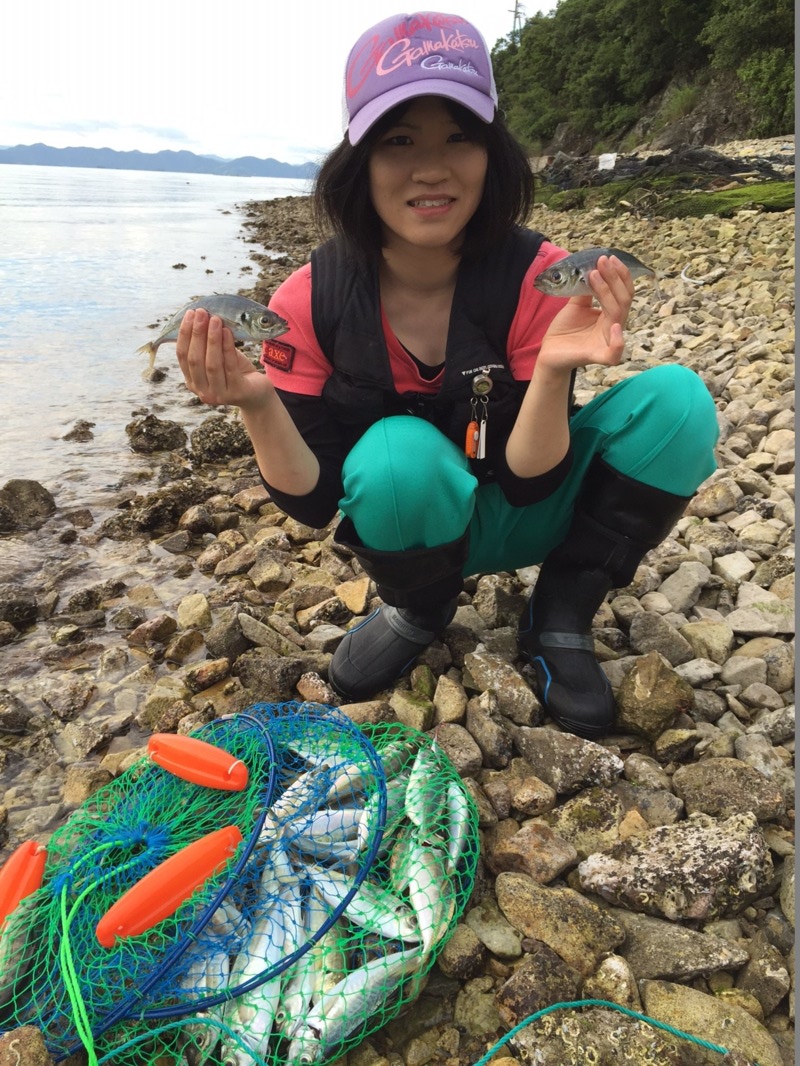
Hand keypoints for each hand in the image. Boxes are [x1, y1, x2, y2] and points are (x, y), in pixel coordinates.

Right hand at [175, 308, 273, 408]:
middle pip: (194, 359)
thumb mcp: (218, 357)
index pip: (182, 356)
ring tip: (215, 319)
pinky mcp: (236, 393)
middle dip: (197, 333)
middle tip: (202, 313)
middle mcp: (202, 392)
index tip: (190, 314)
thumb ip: (207, 344)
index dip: (184, 334)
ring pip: (211, 364)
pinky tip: (227, 332)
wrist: (258, 393)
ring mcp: (218, 395)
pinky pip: (230, 367)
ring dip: (212, 339)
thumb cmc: (235, 372)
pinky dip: (227, 347)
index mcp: (192, 382)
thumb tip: (201, 315)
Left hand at [536, 254, 634, 372]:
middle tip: (603, 261)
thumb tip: (591, 267)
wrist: (549, 352)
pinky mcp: (597, 356)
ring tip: (594, 275)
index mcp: (610, 315)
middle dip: (614, 278)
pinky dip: (618, 341)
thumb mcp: (576, 305)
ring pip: (617, 316)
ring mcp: (607, 341)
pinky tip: (613, 326)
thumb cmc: (565, 330)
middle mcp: (613, 327)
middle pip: (623, 300)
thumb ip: (586, 289)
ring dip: (607, 292)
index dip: (618, 274)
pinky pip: (614, 353)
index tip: (607, 258)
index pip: (623, 292)